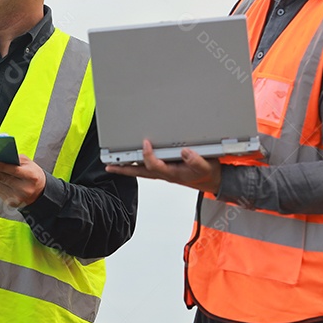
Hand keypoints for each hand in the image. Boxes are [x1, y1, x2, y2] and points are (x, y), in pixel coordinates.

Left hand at [0, 154, 45, 208]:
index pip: (14, 171)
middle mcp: (24, 188)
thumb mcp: (29, 164)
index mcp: (30, 176)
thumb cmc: (32, 174)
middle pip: (3, 179)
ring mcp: (17, 197)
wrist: (40, 193)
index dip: (2, 167)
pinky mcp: (11, 203)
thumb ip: (15, 159)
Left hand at [105, 139, 221, 194]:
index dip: (147, 155)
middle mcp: (165, 173)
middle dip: (124, 169)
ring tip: (113, 164)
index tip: (145, 143)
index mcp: (172, 173)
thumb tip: (184, 152)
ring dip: (127, 167)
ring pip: (141, 171)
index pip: (154, 165)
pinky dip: (137, 166)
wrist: (213, 180)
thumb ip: (195, 160)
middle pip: (139, 172)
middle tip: (109, 166)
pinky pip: (147, 168)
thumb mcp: (205, 166)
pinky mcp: (166, 170)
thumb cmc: (207, 173)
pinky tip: (130, 162)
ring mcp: (164, 172)